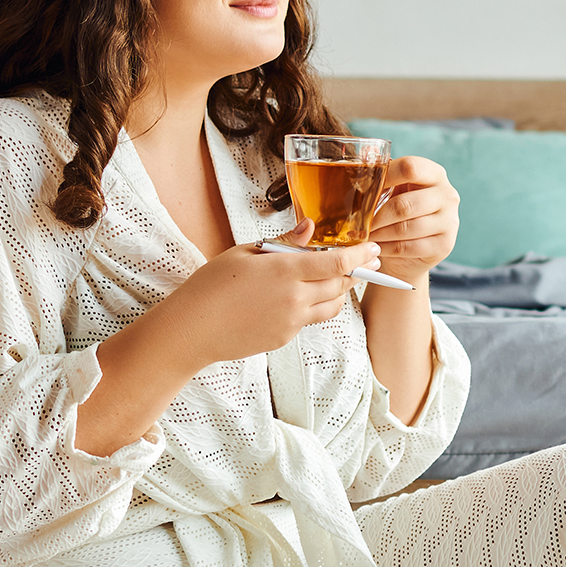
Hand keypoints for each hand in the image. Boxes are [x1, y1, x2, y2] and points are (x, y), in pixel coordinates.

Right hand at [140, 219, 379, 370]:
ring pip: (332, 306)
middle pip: (340, 285)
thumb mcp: (245, 253)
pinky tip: (298, 297)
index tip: (373, 248)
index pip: (337, 263)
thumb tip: (310, 228)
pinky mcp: (284, 338)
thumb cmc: (211, 286)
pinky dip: (313, 306)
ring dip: (338, 292)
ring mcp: (291, 322)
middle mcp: (294, 299)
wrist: (192, 329)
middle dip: (353, 272)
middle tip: (360, 262)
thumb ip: (284, 242)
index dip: (360, 255)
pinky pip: (310, 320)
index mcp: (285, 271)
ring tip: (333, 279)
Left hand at [367, 156, 458, 282]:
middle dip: (376, 216)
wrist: (415, 248)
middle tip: (358, 222)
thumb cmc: (401, 211)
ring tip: (365, 235)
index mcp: (435, 173)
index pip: (410, 167)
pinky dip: (386, 248)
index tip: (364, 188)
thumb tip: (359, 168)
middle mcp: (447, 195)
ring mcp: (449, 222)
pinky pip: (407, 247)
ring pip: (405, 228)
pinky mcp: (444, 246)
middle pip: (405, 204)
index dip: (384, 177)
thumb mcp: (395, 190)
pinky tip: (377, 246)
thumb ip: (382, 178)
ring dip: (379, 233)